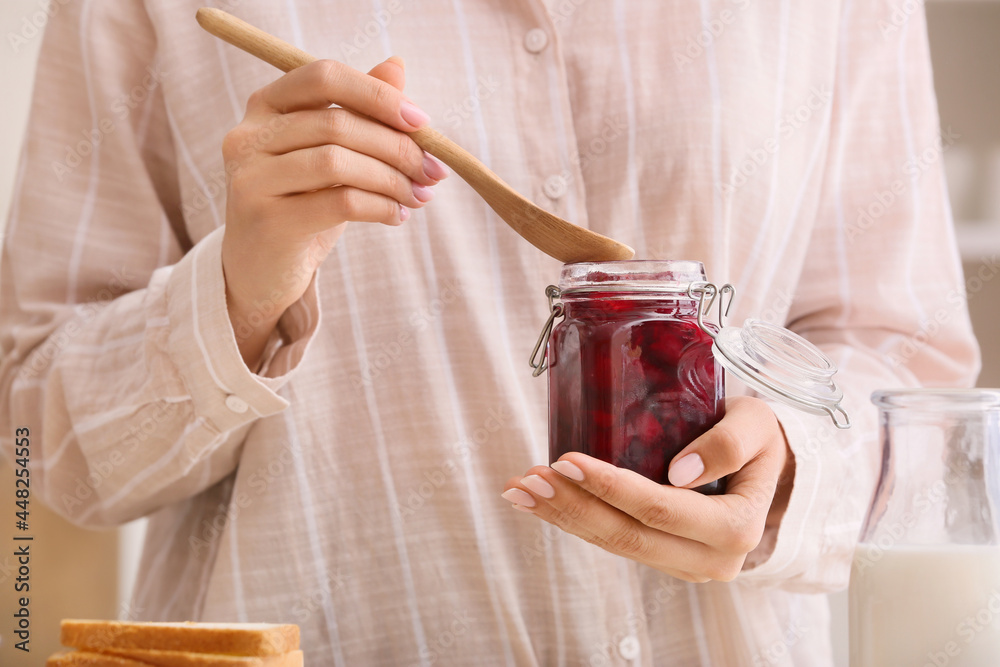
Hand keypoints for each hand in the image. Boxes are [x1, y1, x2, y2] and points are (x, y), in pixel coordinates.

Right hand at [220, 57, 447, 367]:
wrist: (261, 271)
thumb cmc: (302, 204)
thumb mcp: (331, 154)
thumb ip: (357, 111)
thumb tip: (397, 65)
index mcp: (265, 106)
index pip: (324, 76)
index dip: (377, 94)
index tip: (421, 123)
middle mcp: (248, 135)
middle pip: (337, 122)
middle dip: (397, 147)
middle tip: (433, 171)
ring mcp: (251, 178)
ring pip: (337, 162)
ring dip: (392, 179)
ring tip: (419, 196)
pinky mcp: (266, 220)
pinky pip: (339, 203)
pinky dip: (379, 207)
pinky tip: (397, 215)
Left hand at [502, 396, 793, 581]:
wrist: (772, 472)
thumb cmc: (761, 439)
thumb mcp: (759, 425)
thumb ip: (730, 443)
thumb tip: (678, 472)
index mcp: (736, 527)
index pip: (661, 509)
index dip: (610, 486)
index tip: (566, 460)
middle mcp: (711, 559)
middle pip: (628, 536)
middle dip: (572, 506)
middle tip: (529, 478)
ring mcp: (685, 564)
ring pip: (613, 545)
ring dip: (562, 517)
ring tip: (520, 489)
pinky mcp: (664, 559)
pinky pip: (613, 542)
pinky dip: (572, 520)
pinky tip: (538, 502)